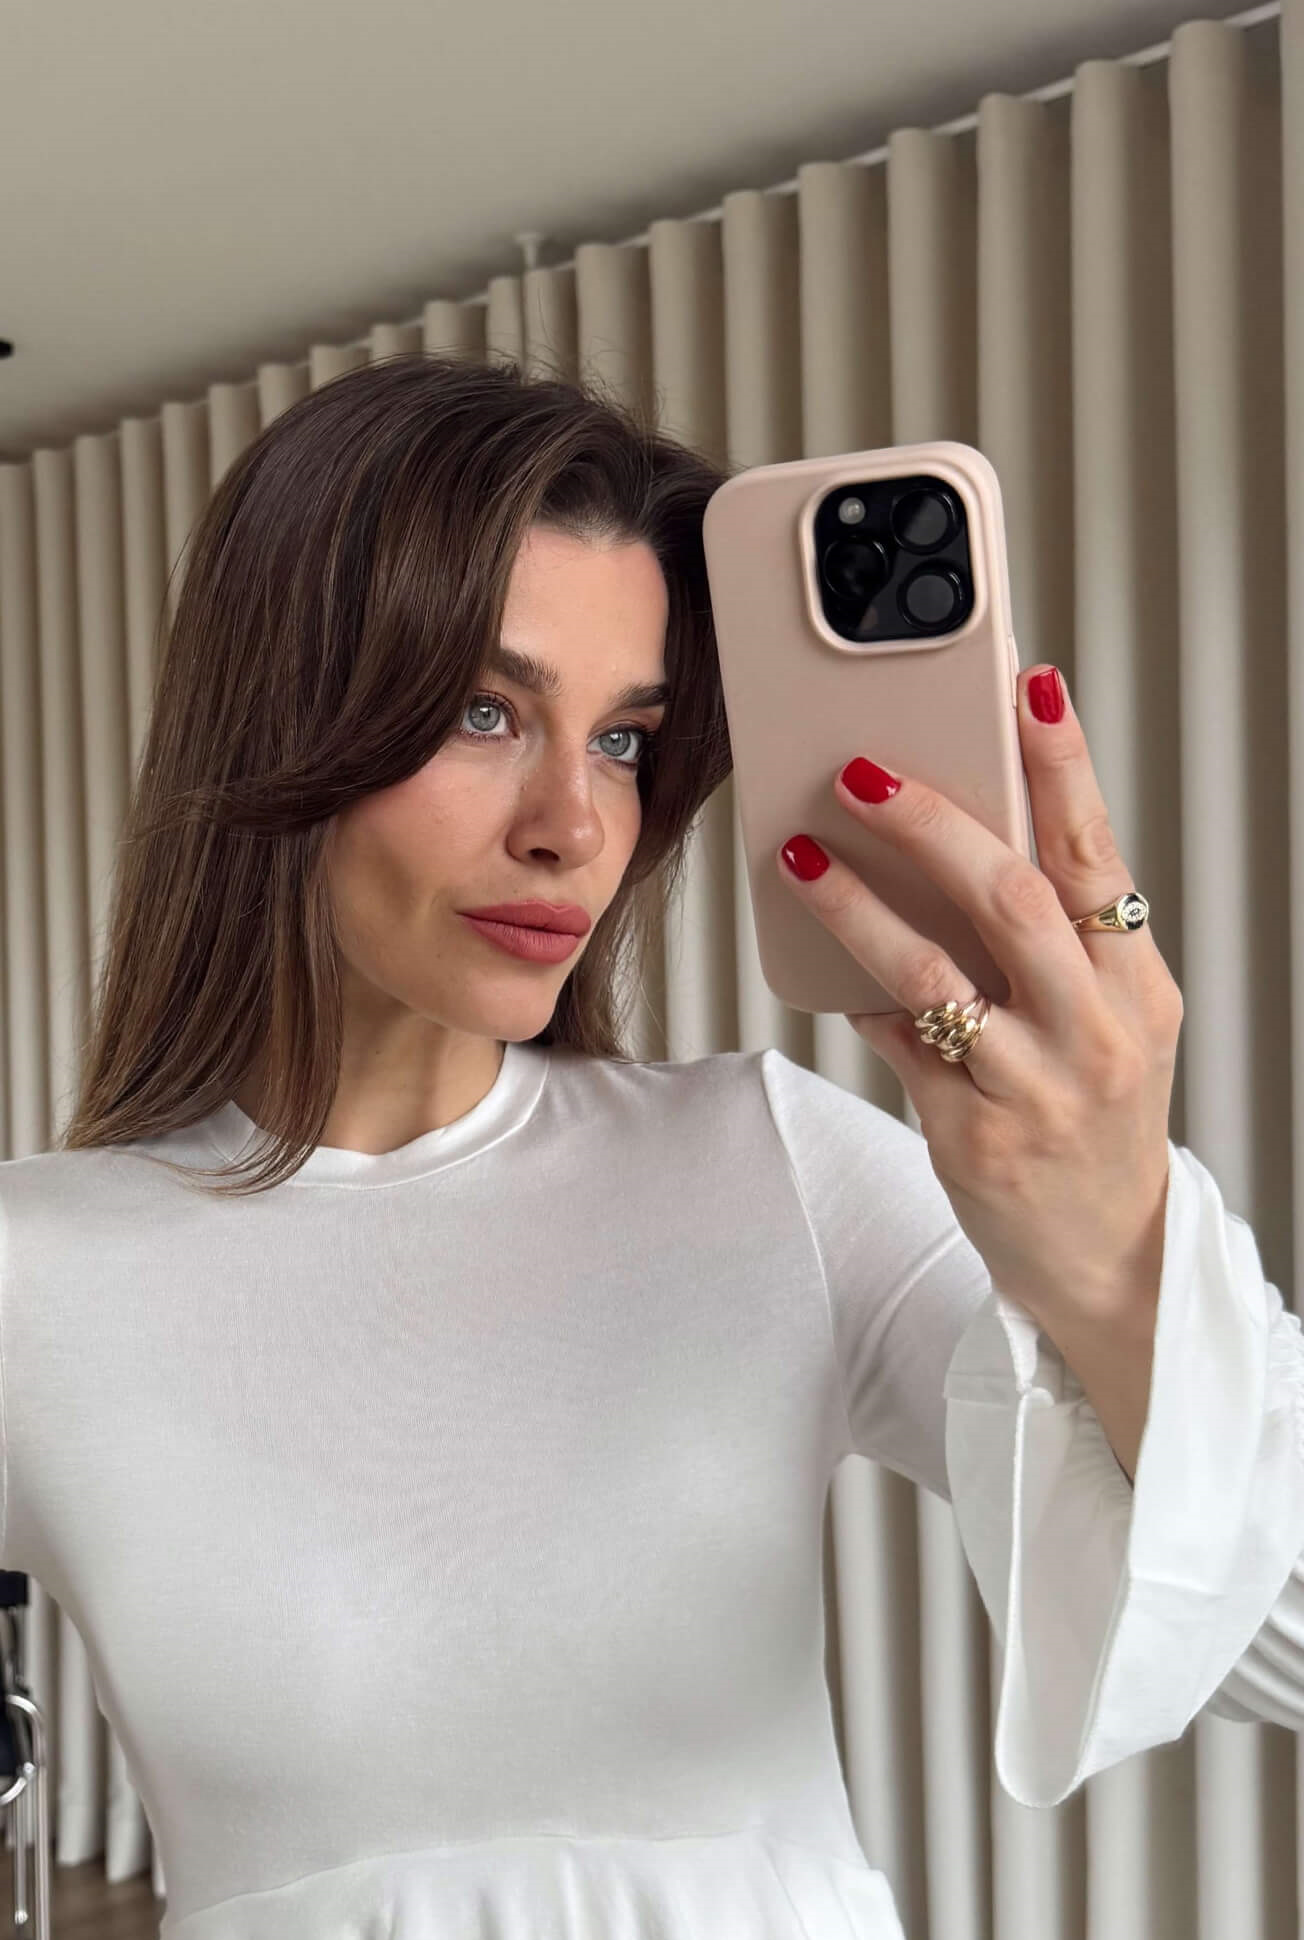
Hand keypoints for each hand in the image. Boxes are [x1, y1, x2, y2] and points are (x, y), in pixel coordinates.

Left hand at [774, 663, 1182, 1328]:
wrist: (1106, 1252)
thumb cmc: (1092, 1115)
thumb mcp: (1106, 1021)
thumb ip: (1054, 943)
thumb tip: (958, 839)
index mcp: (1136, 984)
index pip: (1098, 855)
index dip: (1062, 767)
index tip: (1026, 687)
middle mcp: (1096, 1030)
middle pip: (1013, 899)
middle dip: (934, 823)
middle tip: (862, 770)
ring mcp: (1035, 1087)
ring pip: (938, 974)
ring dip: (860, 907)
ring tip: (803, 856)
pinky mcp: (973, 1136)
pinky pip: (901, 1047)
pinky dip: (864, 999)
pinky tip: (828, 967)